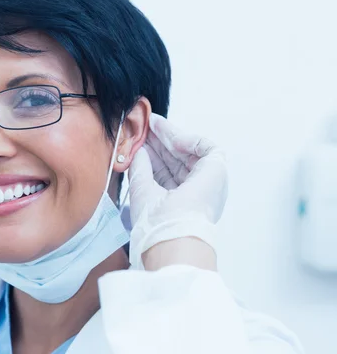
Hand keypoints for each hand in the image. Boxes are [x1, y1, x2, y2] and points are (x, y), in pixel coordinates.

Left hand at [127, 114, 227, 268]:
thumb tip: (139, 150)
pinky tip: (165, 133)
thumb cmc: (155, 221)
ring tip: (151, 123)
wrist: (170, 232)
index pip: (167, 172)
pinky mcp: (217, 170)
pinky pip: (203, 146)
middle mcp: (196, 192)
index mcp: (181, 202)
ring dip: (169, 136)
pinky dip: (184, 138)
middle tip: (144, 126)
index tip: (139, 140)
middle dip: (160, 142)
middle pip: (177, 160)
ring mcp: (208, 182)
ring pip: (188, 152)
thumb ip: (140, 168)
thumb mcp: (141, 190)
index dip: (153, 154)